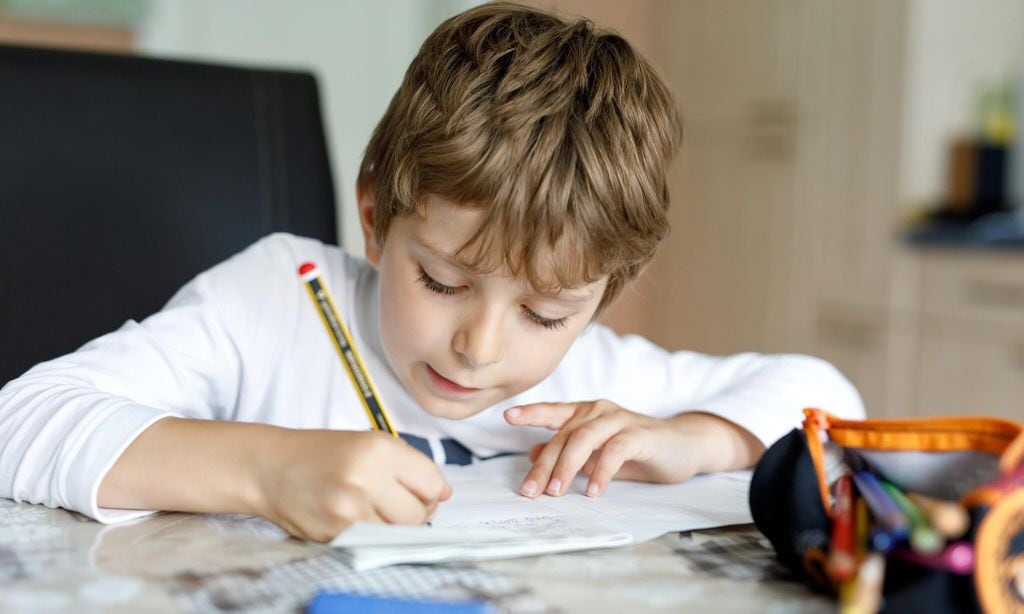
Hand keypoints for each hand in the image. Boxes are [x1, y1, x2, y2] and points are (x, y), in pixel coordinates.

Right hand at [254, 429, 450, 541]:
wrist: (271, 467)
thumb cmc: (323, 454)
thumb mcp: (368, 443)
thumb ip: (409, 466)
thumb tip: (444, 494)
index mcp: (379, 448)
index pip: (432, 482)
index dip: (431, 490)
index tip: (420, 491)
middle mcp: (366, 477)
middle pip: (419, 513)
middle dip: (414, 512)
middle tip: (395, 503)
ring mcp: (350, 508)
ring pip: (398, 533)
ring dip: (392, 526)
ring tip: (372, 509)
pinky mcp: (336, 532)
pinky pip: (374, 542)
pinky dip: (372, 535)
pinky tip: (356, 518)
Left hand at [504, 401, 760, 498]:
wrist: (683, 446)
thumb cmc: (637, 450)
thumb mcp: (597, 454)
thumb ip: (568, 453)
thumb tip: (533, 455)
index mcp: (586, 413)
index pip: (553, 411)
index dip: (530, 412)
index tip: (507, 416)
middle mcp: (599, 411)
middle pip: (563, 436)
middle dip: (544, 466)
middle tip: (530, 491)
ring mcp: (619, 419)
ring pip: (584, 439)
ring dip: (567, 468)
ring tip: (556, 492)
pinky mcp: (640, 434)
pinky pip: (614, 450)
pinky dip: (601, 472)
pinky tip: (592, 491)